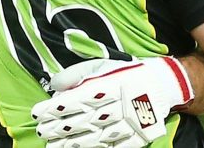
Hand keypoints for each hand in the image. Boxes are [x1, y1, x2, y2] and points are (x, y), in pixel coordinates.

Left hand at [31, 57, 192, 147]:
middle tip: (41, 131)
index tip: (38, 112)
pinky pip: (114, 146)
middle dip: (60, 127)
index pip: (77, 99)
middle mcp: (118, 105)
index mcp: (110, 85)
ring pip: (96, 136)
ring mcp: (128, 123)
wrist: (165, 84)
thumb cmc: (129, 72)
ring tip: (53, 145)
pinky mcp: (137, 136)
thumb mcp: (103, 65)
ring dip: (72, 142)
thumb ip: (78, 73)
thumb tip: (54, 85)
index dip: (56, 107)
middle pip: (84, 120)